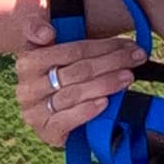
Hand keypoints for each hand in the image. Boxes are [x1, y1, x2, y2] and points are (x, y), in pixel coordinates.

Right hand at [17, 32, 133, 153]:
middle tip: (136, 58)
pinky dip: (86, 110)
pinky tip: (105, 103)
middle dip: (111, 63)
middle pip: (77, 71)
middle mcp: (27, 87)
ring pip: (74, 94)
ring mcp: (34, 112)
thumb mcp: (53, 51)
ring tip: (128, 77)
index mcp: (27, 62)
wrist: (51, 113)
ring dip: (105, 84)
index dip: (102, 46)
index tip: (128, 44)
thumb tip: (46, 32)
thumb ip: (43, 31)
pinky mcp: (45, 132)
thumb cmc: (59, 75)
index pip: (71, 51)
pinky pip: (66, 120)